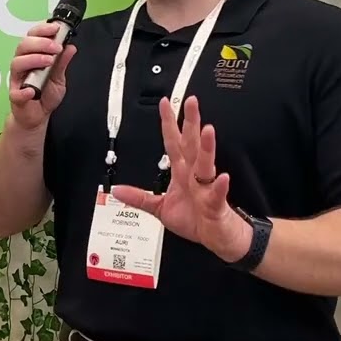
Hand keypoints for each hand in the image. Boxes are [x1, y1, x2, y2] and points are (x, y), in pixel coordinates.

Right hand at [7, 21, 76, 130]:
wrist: (39, 116)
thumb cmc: (45, 94)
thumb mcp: (59, 77)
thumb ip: (62, 62)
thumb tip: (70, 47)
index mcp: (32, 56)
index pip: (32, 36)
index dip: (42, 29)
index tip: (55, 28)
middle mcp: (23, 65)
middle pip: (23, 45)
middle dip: (41, 42)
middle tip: (56, 47)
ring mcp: (17, 79)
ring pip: (17, 63)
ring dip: (33, 59)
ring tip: (49, 61)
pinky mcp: (16, 96)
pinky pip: (16, 92)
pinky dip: (24, 91)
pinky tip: (32, 91)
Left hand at [109, 96, 251, 261]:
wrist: (218, 237)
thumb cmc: (195, 219)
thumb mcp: (160, 208)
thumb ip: (140, 198)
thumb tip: (117, 190)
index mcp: (182, 173)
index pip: (173, 142)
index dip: (168, 123)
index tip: (164, 103)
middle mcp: (194, 176)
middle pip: (191, 145)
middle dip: (191, 123)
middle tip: (192, 102)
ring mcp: (206, 189)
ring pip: (205, 165)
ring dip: (206, 148)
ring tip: (206, 130)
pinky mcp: (215, 206)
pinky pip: (217, 195)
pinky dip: (220, 187)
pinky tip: (223, 177)